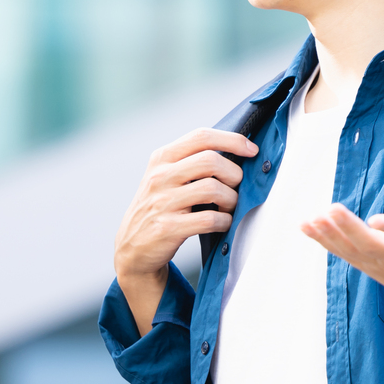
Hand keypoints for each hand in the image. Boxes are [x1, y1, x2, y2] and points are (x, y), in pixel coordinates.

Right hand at [114, 127, 258, 333]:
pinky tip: (223, 223)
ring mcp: (162, 202)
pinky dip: (224, 221)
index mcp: (161, 158)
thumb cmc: (158, 207)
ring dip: (231, 199)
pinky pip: (209, 219)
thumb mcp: (165, 177)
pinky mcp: (167, 228)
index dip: (232, 140)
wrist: (132, 247)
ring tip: (230, 206)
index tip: (251, 150)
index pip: (201, 136)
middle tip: (238, 186)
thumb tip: (236, 153)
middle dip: (234, 173)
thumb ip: (191, 161)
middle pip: (210, 160)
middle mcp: (159, 177)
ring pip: (213, 189)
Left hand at [302, 187, 383, 371]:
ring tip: (312, 218)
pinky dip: (322, 240)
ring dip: (329, 235)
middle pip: (369, 244)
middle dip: (349, 228)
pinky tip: (305, 225)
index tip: (376, 219)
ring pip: (350, 249)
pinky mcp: (363, 263)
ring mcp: (376, 262)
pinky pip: (340, 252)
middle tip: (331, 209)